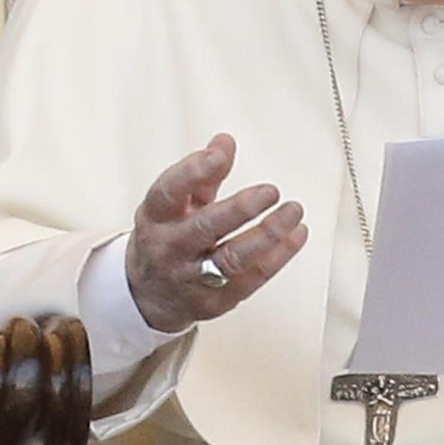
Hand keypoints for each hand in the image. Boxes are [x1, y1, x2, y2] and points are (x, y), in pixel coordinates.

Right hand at [125, 133, 308, 332]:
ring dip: (268, 234)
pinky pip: (252, 279)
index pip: (169, 192)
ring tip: (293, 211)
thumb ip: (201, 174)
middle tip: (271, 191)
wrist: (147, 296)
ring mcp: (191, 278)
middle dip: (240, 208)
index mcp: (156, 217)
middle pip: (205, 228)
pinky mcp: (215, 302)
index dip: (193, 171)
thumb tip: (224, 142)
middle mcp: (170, 249)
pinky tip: (296, 235)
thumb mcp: (173, 204)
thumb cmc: (166, 238)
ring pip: (232, 259)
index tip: (220, 155)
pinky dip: (279, 256)